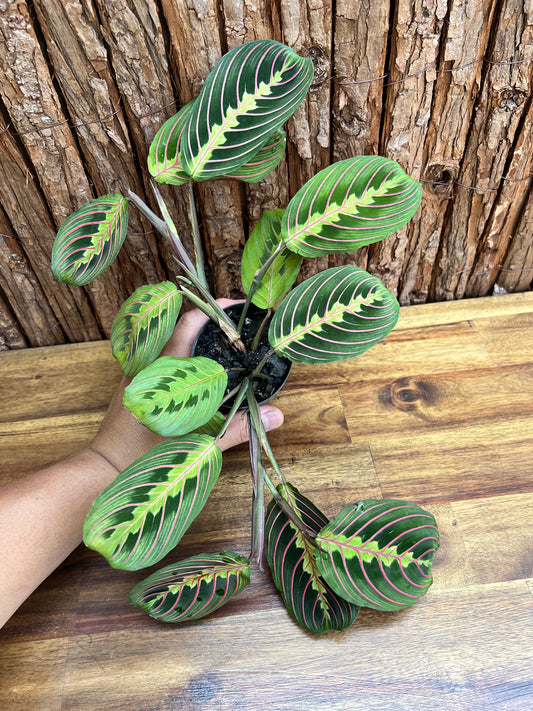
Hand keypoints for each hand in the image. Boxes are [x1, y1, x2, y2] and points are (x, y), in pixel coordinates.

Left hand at [89, 299, 283, 472]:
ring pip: (171, 345)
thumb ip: (235, 427)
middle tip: (237, 327)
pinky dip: (185, 359)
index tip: (237, 307)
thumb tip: (275, 416)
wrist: (103, 470)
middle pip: (180, 328)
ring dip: (195, 339)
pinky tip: (202, 374)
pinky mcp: (136, 389)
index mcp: (161, 369)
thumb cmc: (142, 457)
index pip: (188, 324)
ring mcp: (139, 376)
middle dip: (209, 322)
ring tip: (224, 345)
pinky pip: (164, 362)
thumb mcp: (194, 442)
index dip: (213, 311)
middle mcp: (147, 366)